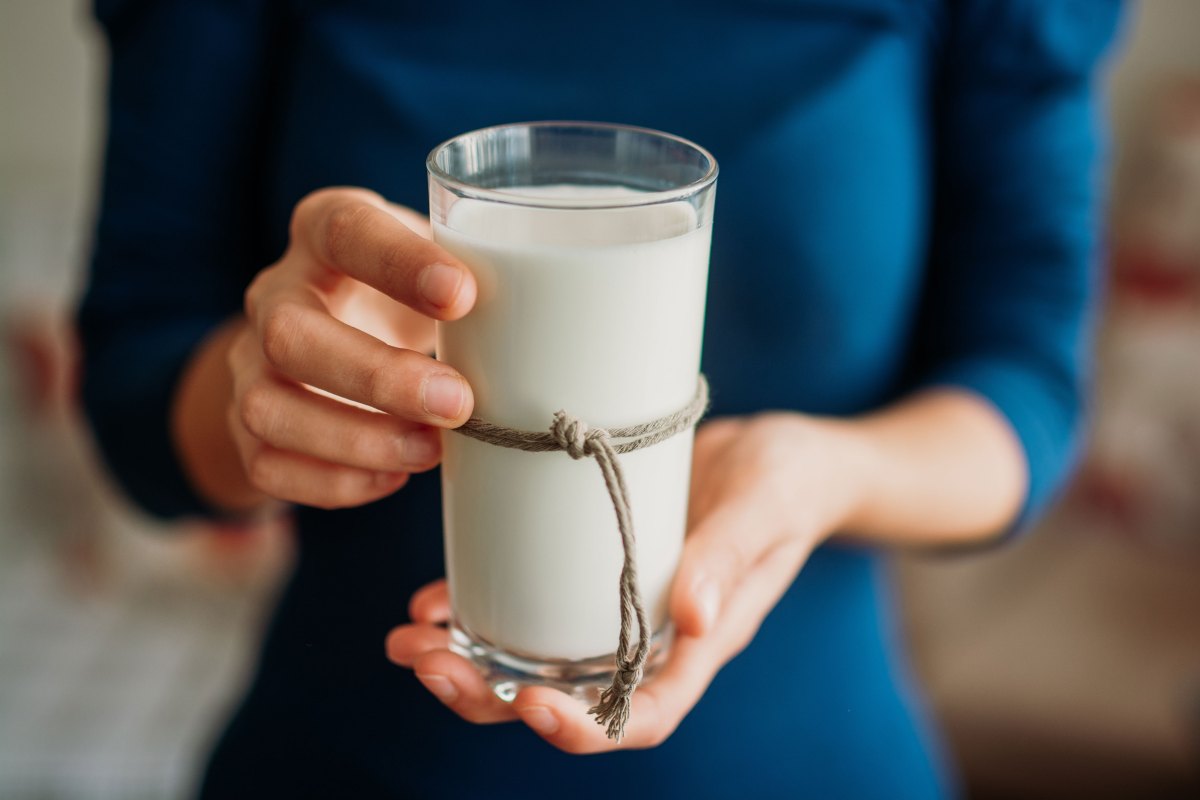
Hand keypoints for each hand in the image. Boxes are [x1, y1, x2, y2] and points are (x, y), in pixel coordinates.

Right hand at [225, 187, 475, 508]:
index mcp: (323, 232)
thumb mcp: (435, 268)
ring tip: (431, 451)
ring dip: (356, 439)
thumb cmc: (405, 296)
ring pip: (269, 408)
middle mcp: (275, 293)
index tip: (463, 295)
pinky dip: (333, 481)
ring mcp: (250, 363)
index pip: (345, 231)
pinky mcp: (245, 424)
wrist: (328, 336)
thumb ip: (477, 284)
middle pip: (292, 333)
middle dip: (378, 377)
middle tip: (458, 403)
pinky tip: (394, 477)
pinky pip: (267, 464)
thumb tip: (558, 332)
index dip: (399, 263)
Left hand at [385, 413, 864, 752]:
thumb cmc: (790, 480)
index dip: (583, 729)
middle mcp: (650, 640)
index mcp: (699, 643)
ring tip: (407, 639)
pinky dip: (477, 609)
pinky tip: (433, 598)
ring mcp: (616, 609)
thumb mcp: (767, 505)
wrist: (784, 455)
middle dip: (489, 697)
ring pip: (534, 659)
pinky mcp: (592, 569)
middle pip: (566, 698)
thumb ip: (731, 555)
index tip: (526, 705)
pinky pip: (530, 604)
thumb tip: (688, 617)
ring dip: (467, 661)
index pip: (641, 715)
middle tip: (424, 664)